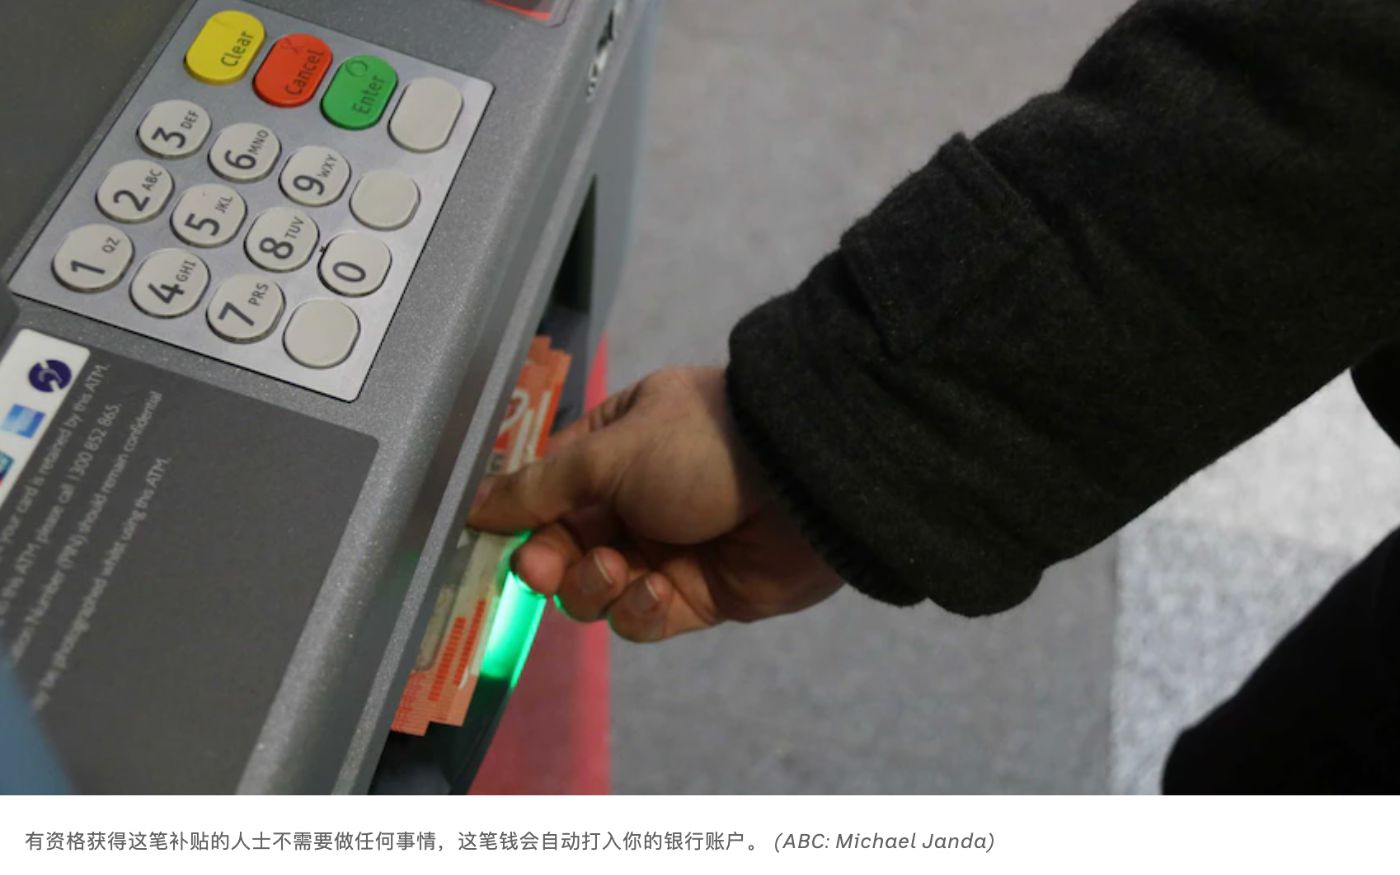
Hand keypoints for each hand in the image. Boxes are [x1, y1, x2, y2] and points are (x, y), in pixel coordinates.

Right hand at [467, 366, 843, 641]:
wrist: (807, 480)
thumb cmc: (704, 445)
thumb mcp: (612, 452)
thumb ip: (541, 486)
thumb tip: (475, 504)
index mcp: (616, 444)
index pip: (548, 487)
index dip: (520, 516)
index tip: (493, 537)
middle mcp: (637, 497)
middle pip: (564, 546)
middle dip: (550, 562)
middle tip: (544, 568)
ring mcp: (667, 548)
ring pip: (596, 589)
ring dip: (593, 586)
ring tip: (616, 569)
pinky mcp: (698, 596)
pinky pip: (642, 617)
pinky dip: (638, 609)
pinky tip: (655, 590)